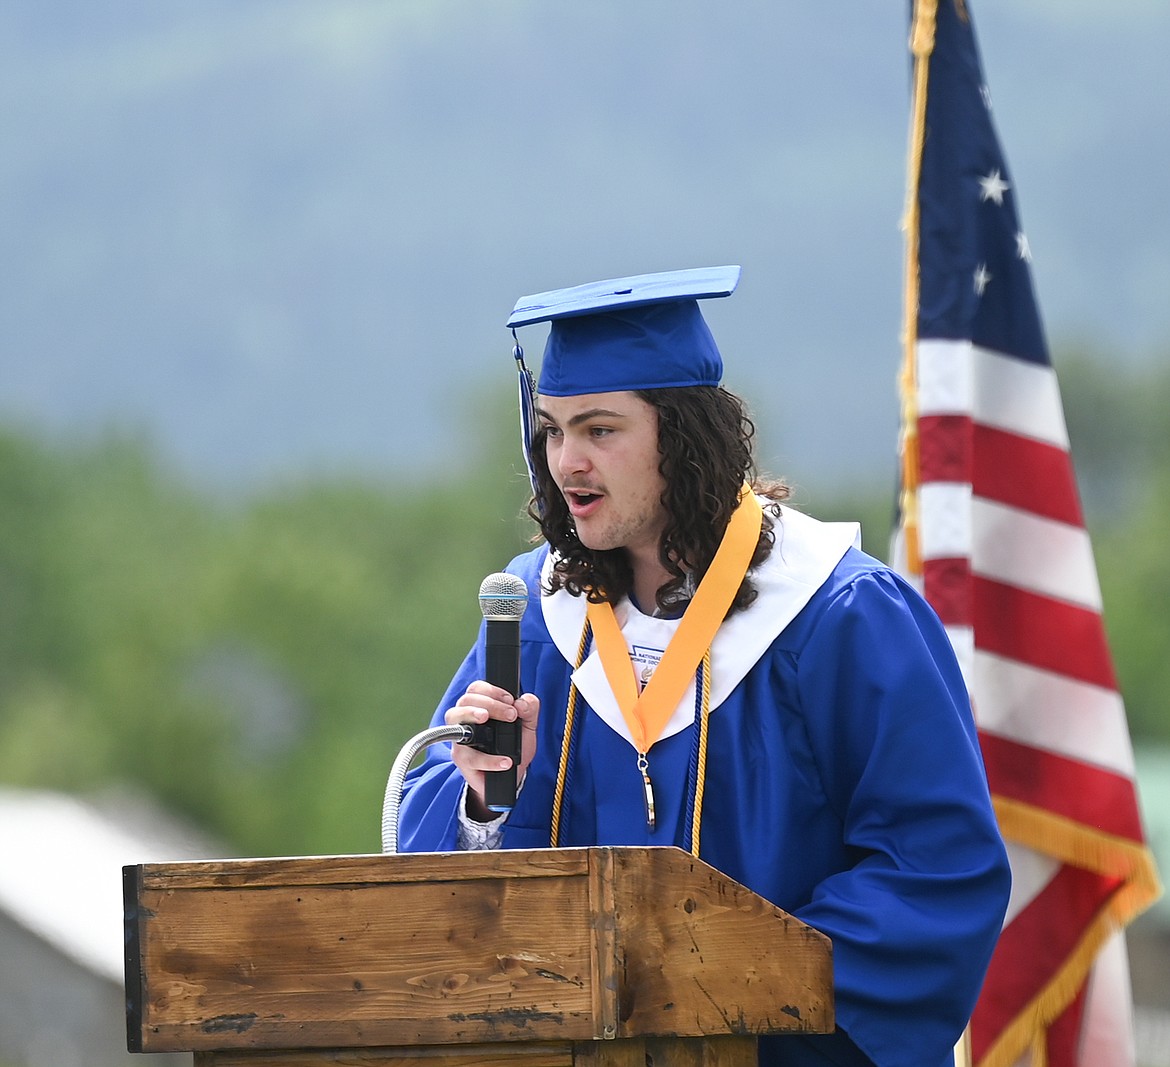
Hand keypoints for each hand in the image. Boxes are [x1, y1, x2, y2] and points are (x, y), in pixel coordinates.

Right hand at [444, 681, 539, 821]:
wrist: (511, 777)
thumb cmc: (513, 747)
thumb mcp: (527, 726)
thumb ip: (530, 709)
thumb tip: (522, 702)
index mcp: (479, 707)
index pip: (476, 689)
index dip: (492, 690)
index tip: (510, 699)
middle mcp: (465, 720)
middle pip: (465, 700)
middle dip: (489, 703)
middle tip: (511, 714)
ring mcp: (461, 740)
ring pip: (455, 720)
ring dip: (472, 714)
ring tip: (487, 718)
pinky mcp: (463, 761)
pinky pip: (470, 757)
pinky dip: (489, 759)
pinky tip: (505, 761)